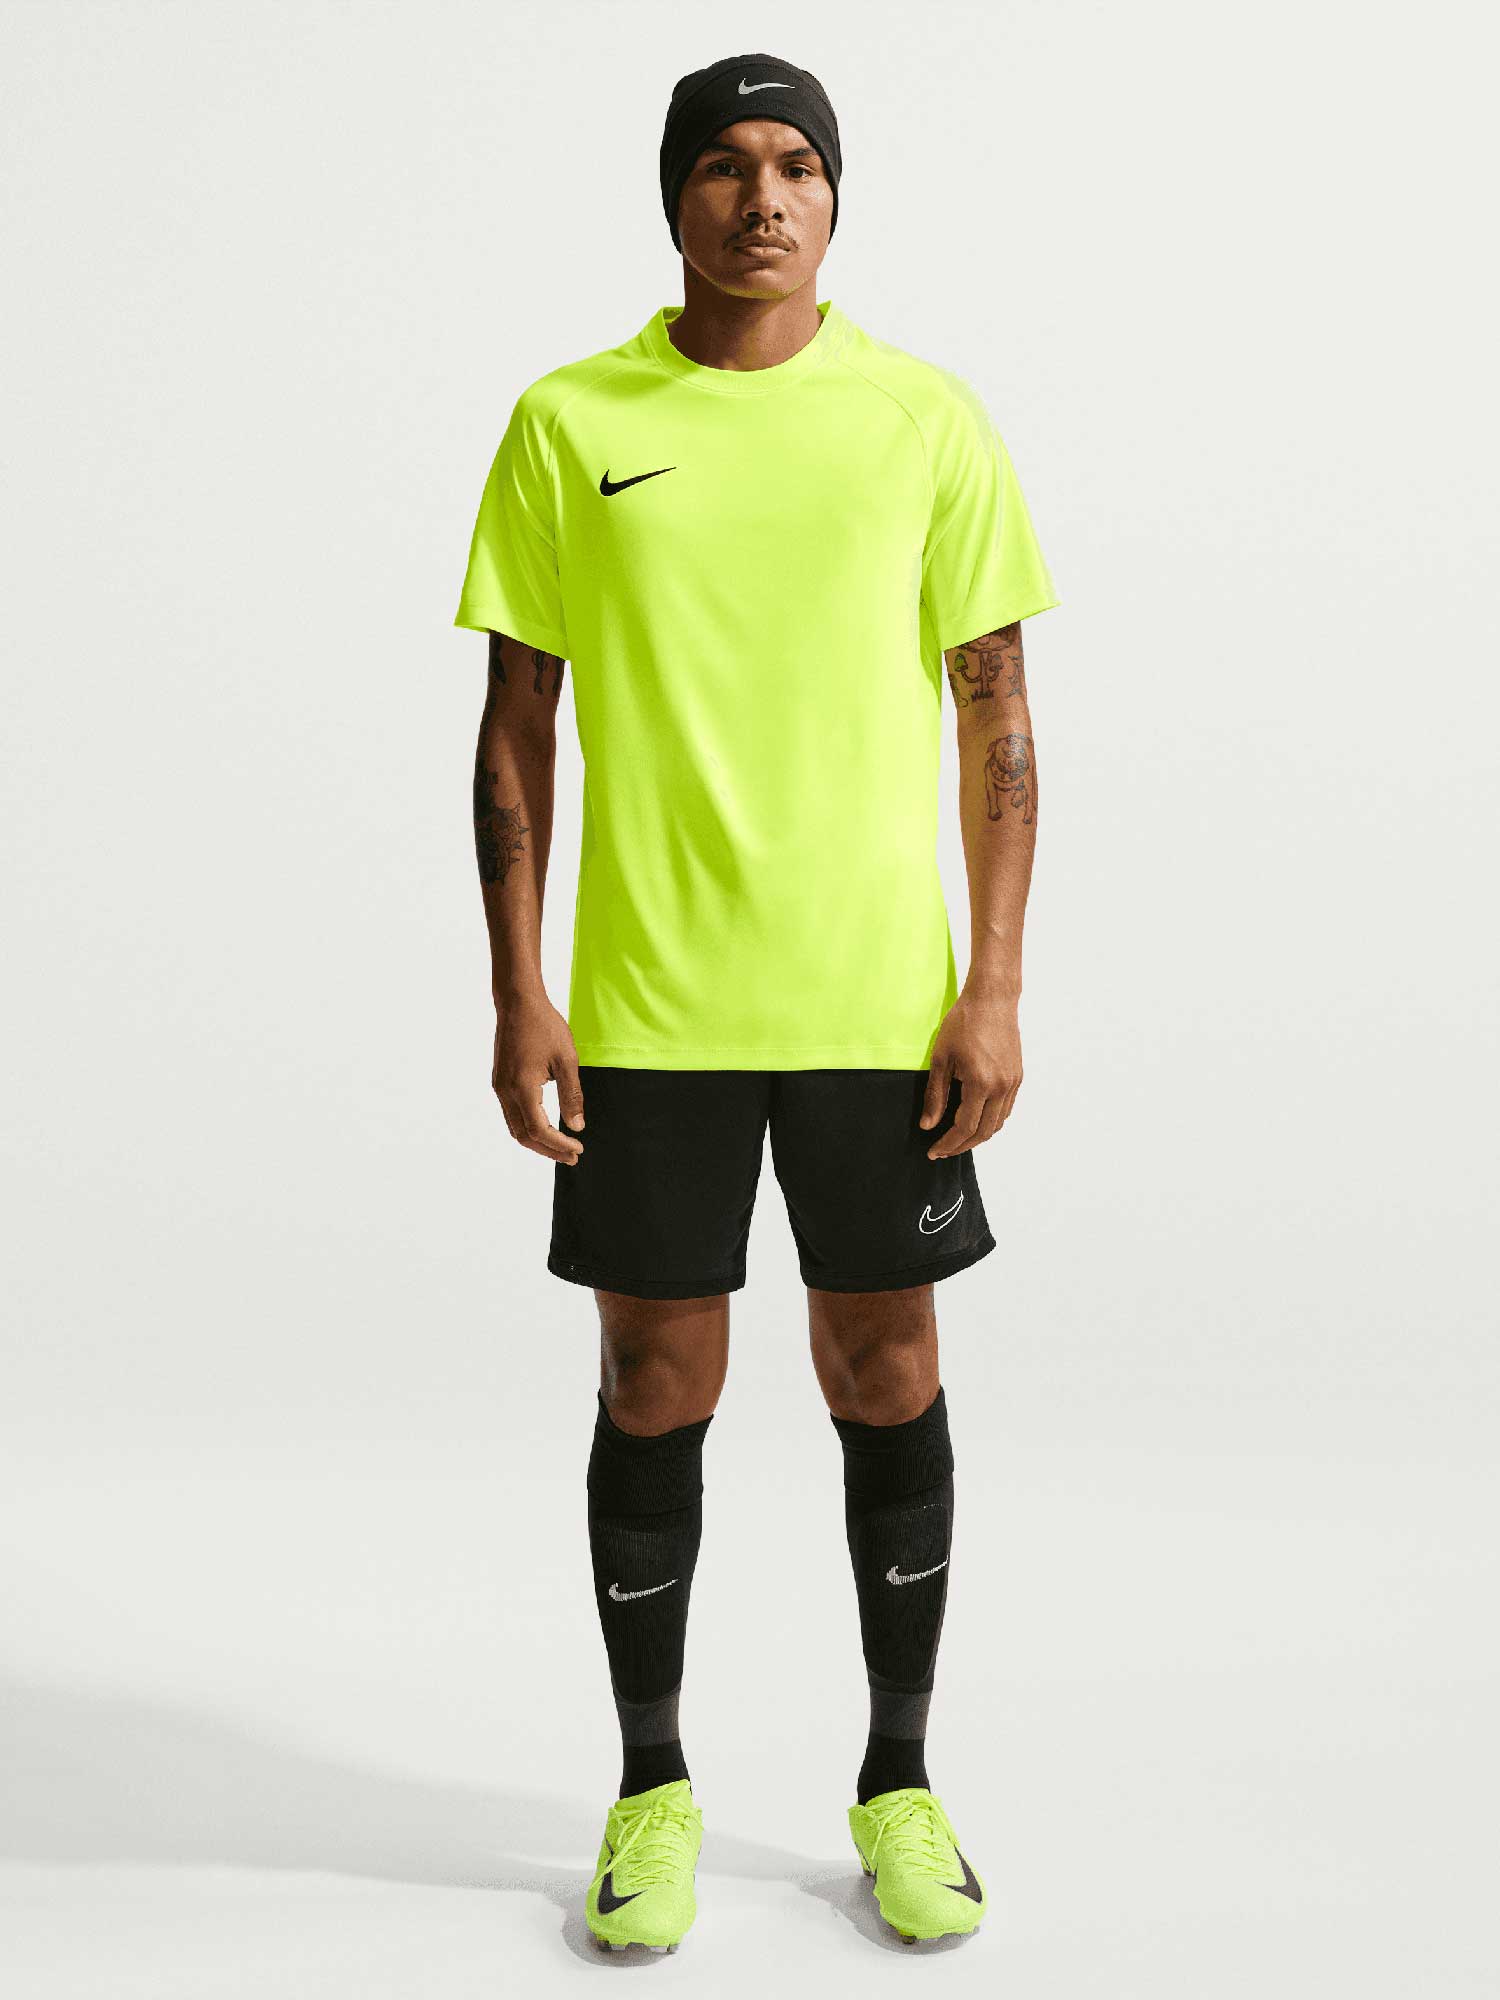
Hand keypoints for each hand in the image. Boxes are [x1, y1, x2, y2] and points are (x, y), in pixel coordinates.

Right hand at [492, 994, 585, 1164]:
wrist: (518, 1002)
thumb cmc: (544, 1026)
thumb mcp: (567, 1060)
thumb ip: (572, 1095)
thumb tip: (576, 1126)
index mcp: (522, 1088)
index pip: (539, 1130)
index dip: (559, 1144)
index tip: (578, 1148)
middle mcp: (505, 1091)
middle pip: (523, 1136)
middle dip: (548, 1150)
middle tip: (572, 1156)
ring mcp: (499, 1087)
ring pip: (514, 1127)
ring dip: (537, 1140)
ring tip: (561, 1146)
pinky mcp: (500, 1081)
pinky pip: (511, 1113)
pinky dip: (528, 1126)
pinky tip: (546, 1125)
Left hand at [919, 987, 1022, 1158]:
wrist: (992, 1000)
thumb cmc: (963, 1023)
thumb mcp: (941, 1058)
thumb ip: (935, 1095)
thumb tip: (928, 1125)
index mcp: (980, 1083)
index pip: (964, 1127)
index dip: (948, 1143)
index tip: (933, 1151)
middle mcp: (1001, 1087)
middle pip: (983, 1132)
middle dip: (962, 1146)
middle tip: (943, 1151)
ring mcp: (1013, 1083)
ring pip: (997, 1124)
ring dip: (978, 1136)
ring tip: (957, 1139)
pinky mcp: (1017, 1077)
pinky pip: (1006, 1109)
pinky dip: (991, 1121)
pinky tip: (976, 1119)